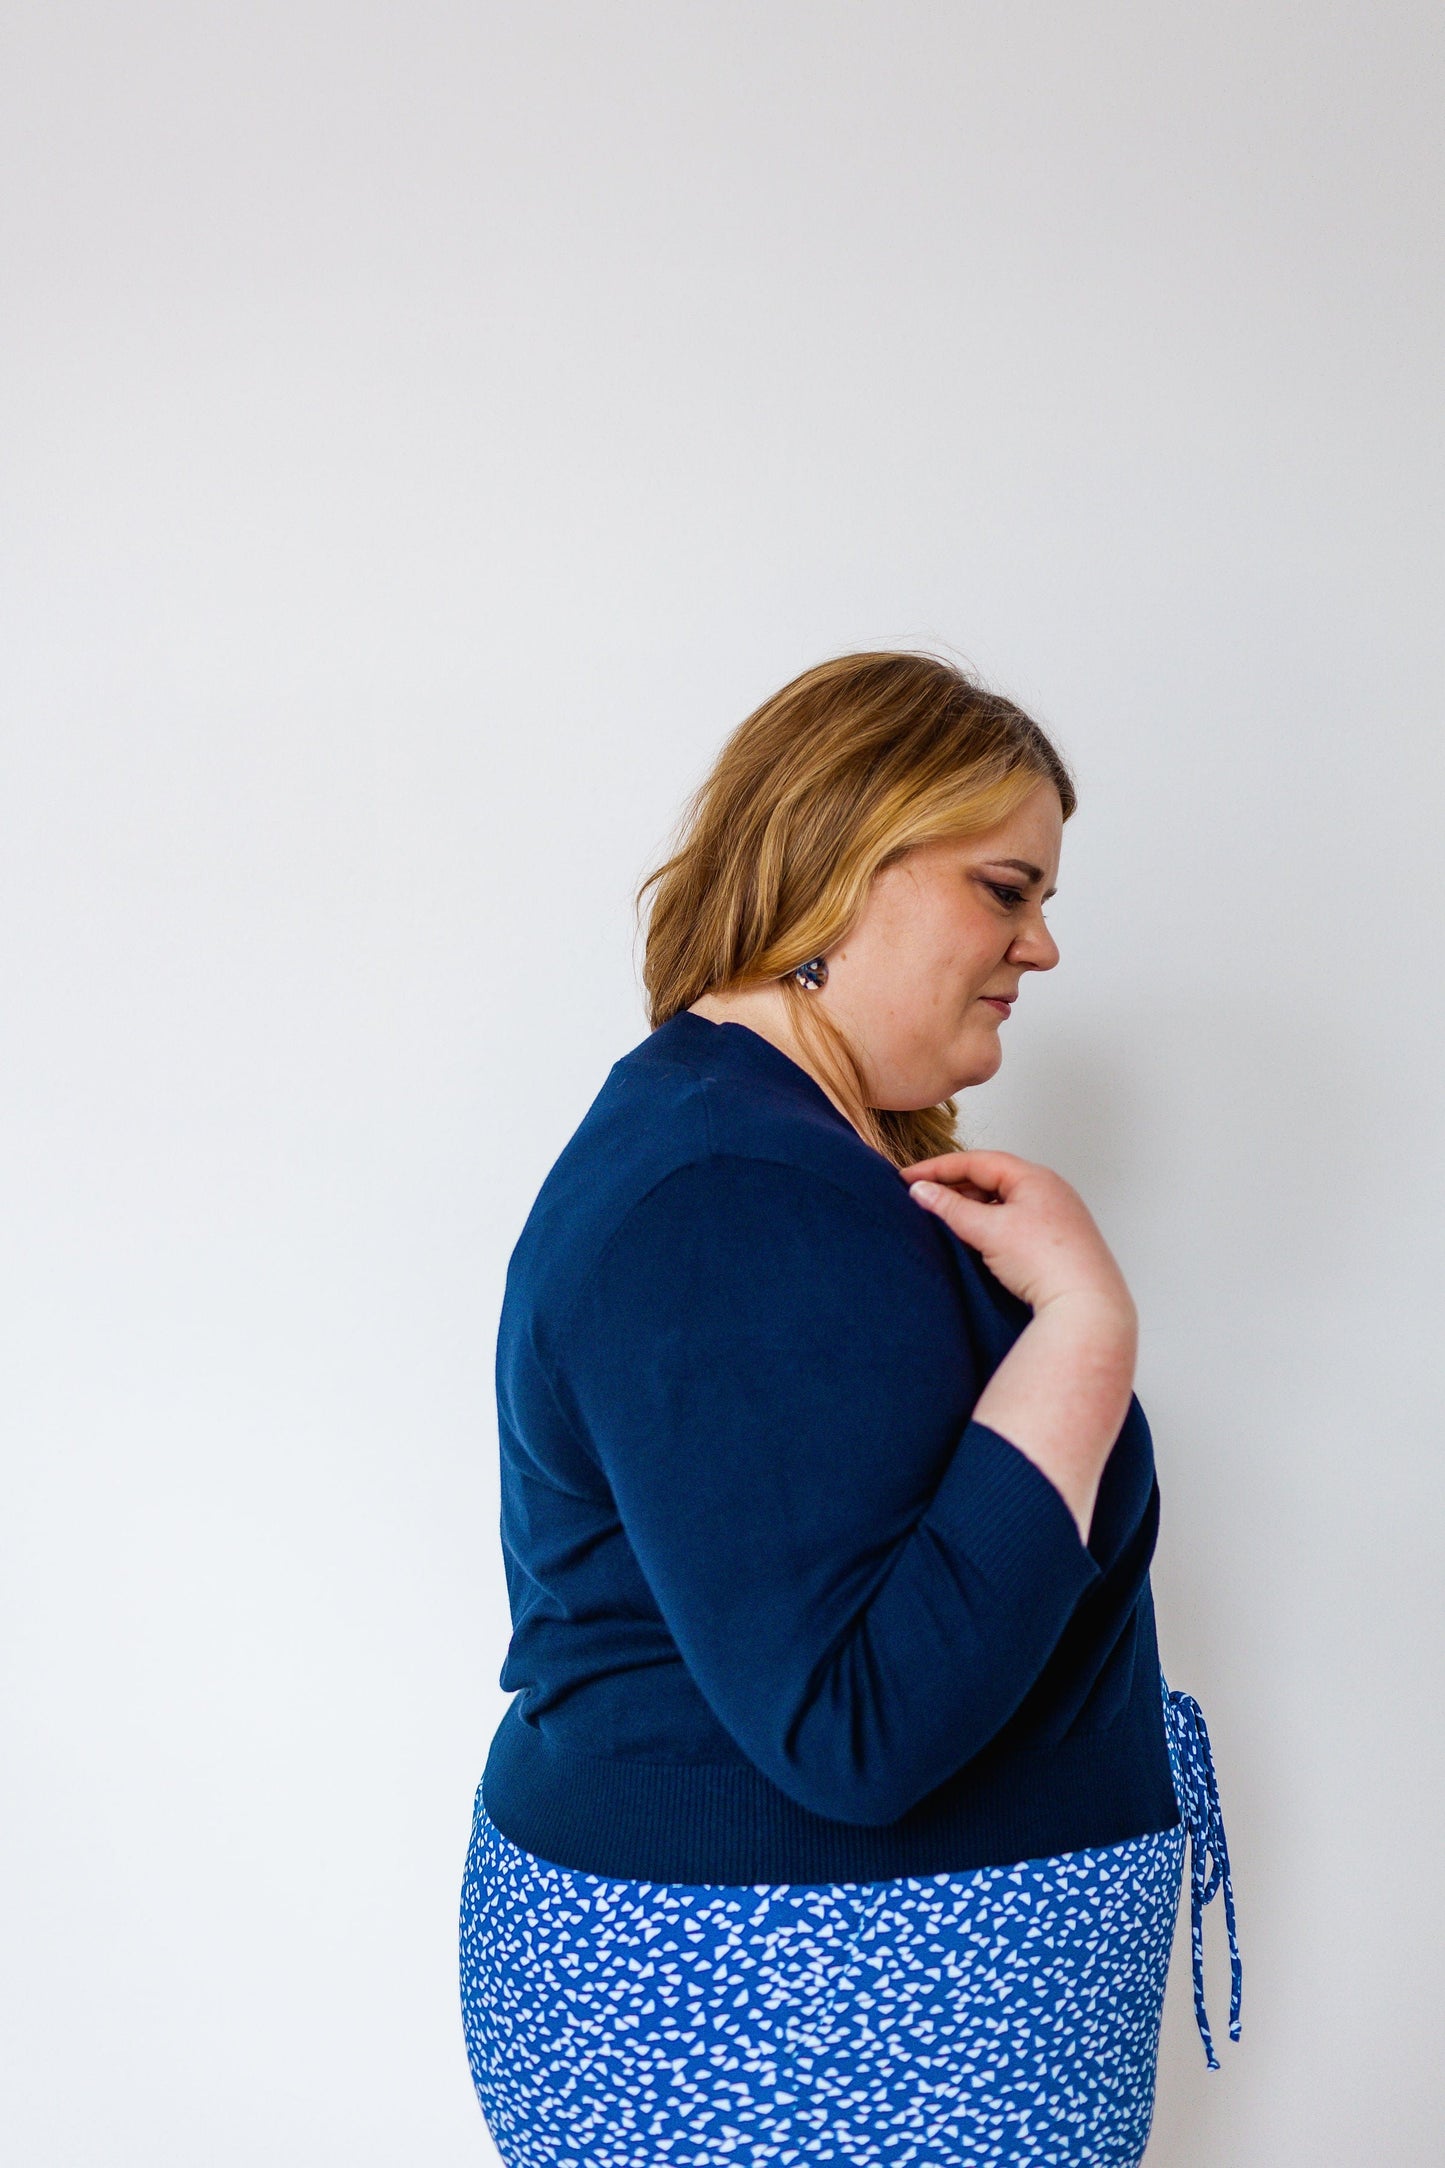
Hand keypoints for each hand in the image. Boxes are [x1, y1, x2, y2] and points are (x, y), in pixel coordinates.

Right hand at [898, 1149, 1134, 1325]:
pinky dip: (992, 1227)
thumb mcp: (988, 1230)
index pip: (977, 1161)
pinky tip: (978, 1243)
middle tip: (923, 1200)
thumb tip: (921, 1191)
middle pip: (992, 1179)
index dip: (938, 1168)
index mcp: (1035, 1177)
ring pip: (1004, 1203)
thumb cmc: (1046, 1262)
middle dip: (955, 1187)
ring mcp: (1058, 1217)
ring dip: (973, 1209)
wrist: (1087, 1307)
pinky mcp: (1060, 1244)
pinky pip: (1017, 1224)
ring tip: (946, 1222)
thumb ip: (950, 1208)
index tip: (907, 1178)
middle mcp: (1051, 1191)